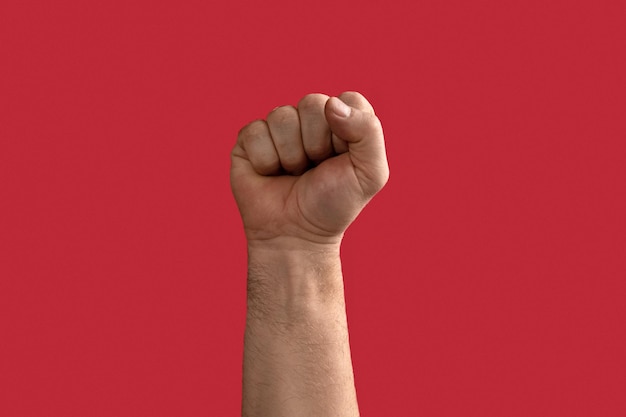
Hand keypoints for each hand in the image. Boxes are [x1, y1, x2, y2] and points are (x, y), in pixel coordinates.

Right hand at [230, 91, 388, 246]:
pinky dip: (266, 161)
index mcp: (344, 121)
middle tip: (315, 168)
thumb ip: (368, 132)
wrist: (296, 236)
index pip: (348, 100)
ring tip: (294, 173)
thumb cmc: (334, 204)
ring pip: (282, 117)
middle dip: (317, 143)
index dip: (346, 131)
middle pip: (312, 103)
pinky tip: (272, 174)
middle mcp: (311, 119)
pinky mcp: (250, 140)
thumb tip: (331, 104)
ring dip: (291, 155)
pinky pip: (255, 132)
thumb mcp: (370, 173)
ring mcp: (279, 128)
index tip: (343, 158)